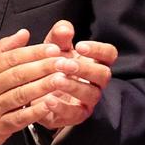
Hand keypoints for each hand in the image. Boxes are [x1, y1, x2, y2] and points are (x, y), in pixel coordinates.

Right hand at [0, 29, 76, 144]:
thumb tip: (24, 33)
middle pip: (18, 74)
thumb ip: (4, 50)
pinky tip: (50, 104)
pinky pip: (20, 118)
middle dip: (43, 67)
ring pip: (20, 94)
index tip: (53, 48)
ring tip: (62, 79)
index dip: (33, 52)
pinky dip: (36, 111)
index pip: (11, 58)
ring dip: (43, 86)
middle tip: (64, 62)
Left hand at [29, 18, 116, 132]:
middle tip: (63, 64)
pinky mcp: (76, 115)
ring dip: (74, 86)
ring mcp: (88, 100)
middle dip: (84, 69)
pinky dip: (61, 107)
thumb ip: (59, 36)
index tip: (80, 46)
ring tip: (55, 80)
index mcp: (95, 62)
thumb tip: (65, 28)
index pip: (109, 54)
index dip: (98, 50)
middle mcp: (96, 82)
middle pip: (104, 75)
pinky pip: (74, 113)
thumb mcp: (53, 47)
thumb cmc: (50, 66)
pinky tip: (48, 100)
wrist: (35, 91)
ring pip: (92, 94)